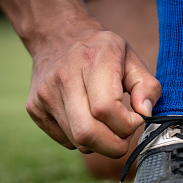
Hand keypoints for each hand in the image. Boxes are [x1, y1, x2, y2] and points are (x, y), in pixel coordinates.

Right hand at [25, 26, 160, 157]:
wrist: (58, 36)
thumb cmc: (102, 52)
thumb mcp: (132, 59)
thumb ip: (147, 86)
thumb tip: (145, 113)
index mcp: (92, 59)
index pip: (105, 109)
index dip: (127, 124)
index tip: (136, 119)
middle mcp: (63, 76)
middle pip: (87, 133)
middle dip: (114, 145)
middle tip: (125, 135)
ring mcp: (44, 94)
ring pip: (78, 142)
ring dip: (101, 143)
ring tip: (108, 123)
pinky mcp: (34, 109)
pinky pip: (67, 141)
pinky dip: (85, 140)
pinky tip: (88, 119)